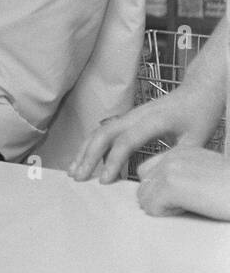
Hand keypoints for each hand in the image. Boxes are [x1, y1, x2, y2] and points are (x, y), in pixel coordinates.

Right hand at [69, 88, 221, 184]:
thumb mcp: (195, 141)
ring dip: (85, 150)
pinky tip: (85, 158)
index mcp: (153, 120)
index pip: (126, 142)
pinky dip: (92, 144)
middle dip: (88, 155)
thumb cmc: (199, 115)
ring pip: (100, 130)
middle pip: (104, 133)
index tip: (104, 181)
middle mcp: (136, 115)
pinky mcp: (128, 117)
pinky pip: (105, 130)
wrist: (198, 91)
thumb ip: (172, 158)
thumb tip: (150, 178)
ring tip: (73, 170)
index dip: (113, 162)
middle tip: (77, 177)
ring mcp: (130, 114)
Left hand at [135, 147, 229, 219]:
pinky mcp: (171, 185)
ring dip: (163, 208)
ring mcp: (170, 169)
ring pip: (144, 198)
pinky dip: (168, 215)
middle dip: (158, 200)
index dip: (160, 190)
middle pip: (142, 185)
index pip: (148, 172)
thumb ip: (187, 178)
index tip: (182, 200)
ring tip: (192, 207)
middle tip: (188, 206)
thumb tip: (167, 196)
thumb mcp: (209, 176)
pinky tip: (193, 210)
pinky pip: (151, 208)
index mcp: (182, 152)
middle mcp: (172, 156)